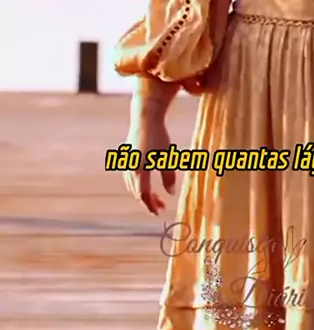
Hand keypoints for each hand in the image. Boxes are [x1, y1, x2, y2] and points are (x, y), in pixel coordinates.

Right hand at [123, 92, 175, 214]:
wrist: (145, 117)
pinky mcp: (127, 157)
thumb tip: (171, 193)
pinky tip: (146, 183)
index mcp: (140, 171)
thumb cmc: (158, 136)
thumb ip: (169, 177)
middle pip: (137, 192)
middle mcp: (130, 169)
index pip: (144, 195)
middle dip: (148, 201)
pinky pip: (130, 177)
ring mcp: (126, 163)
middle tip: (162, 206)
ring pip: (132, 185)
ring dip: (142, 193)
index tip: (159, 212)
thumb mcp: (168, 157)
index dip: (151, 206)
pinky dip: (137, 184)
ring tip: (156, 197)